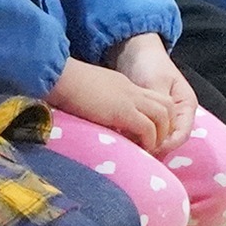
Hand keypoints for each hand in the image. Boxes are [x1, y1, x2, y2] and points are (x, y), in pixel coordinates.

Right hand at [48, 59, 180, 153]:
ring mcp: (129, 99)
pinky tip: (140, 150)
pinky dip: (148, 141)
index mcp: (123, 85)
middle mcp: (132, 90)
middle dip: (166, 127)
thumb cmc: (65, 84)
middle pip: (166, 105)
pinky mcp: (123, 111)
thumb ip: (100, 103)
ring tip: (149, 150)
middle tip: (155, 144)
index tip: (147, 135)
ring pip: (163, 116)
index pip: (153, 100)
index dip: (156, 119)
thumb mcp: (90, 92)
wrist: (59, 76)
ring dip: (160, 136)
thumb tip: (97, 118)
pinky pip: (148, 128)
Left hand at [112, 35, 198, 149]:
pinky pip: (145, 133)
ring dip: (145, 144)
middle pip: (170, 140)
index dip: (168, 145)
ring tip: (129, 148)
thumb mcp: (156, 82)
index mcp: (186, 105)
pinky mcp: (148, 118)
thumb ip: (158, 106)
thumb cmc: (149, 63)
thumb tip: (153, 129)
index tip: (150, 148)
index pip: (182, 135)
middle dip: (155, 148)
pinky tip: (124, 139)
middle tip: (137, 153)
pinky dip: (136, 137)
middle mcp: (177, 115)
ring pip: (157, 139)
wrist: (134, 50)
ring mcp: (163, 117)